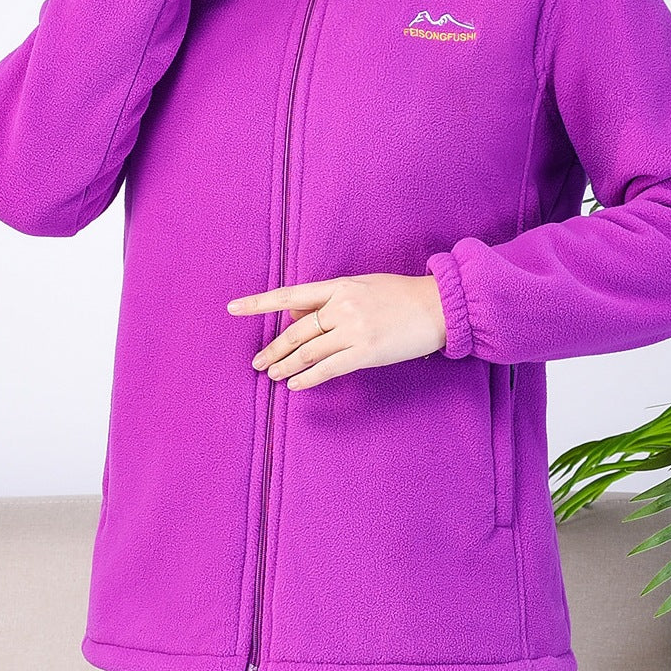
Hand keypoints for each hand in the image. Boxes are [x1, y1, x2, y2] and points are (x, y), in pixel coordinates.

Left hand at [226, 274, 446, 389]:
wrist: (438, 306)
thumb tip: (294, 312)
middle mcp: (343, 306)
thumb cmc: (400, 296)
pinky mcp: (366, 352)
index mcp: (340, 286)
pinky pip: (329, 369)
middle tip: (257, 362)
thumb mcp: (361, 286)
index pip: (290, 295)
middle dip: (274, 349)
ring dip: (286, 366)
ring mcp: (354, 329)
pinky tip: (295, 385)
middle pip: (297, 330)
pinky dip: (308, 379)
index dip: (259, 303)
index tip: (233, 308)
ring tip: (271, 375)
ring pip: (309, 351)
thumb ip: (329, 299)